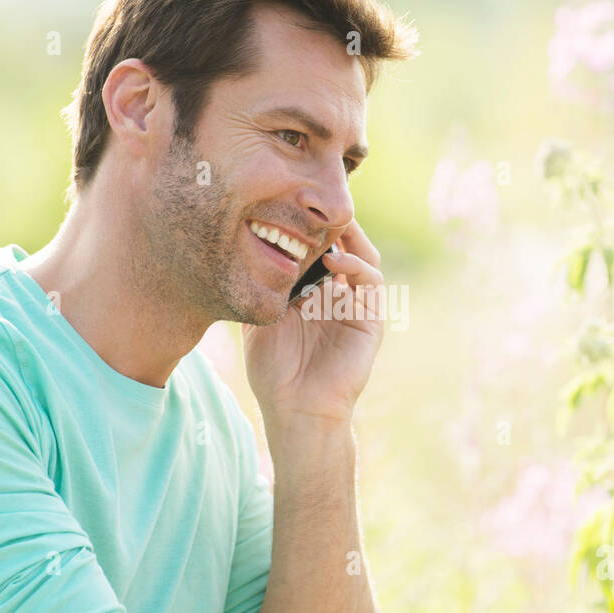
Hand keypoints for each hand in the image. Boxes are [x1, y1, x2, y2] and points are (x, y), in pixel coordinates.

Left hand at [243, 217, 385, 426]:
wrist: (296, 410)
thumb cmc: (274, 371)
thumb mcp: (258, 319)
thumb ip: (260, 288)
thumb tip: (241, 249)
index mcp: (313, 292)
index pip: (318, 249)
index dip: (308, 226)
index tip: (289, 204)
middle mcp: (337, 294)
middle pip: (344, 245)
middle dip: (331, 223)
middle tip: (312, 202)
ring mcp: (356, 306)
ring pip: (363, 256)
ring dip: (348, 237)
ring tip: (326, 225)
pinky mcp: (371, 320)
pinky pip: (372, 282)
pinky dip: (356, 265)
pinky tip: (334, 260)